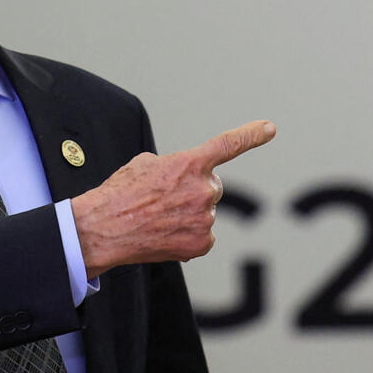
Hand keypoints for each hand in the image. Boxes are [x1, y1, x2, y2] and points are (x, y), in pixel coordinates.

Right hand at [71, 120, 275, 278]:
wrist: (103, 228)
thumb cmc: (120, 194)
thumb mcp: (145, 165)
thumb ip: (175, 166)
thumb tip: (185, 179)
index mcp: (189, 163)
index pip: (227, 145)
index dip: (250, 135)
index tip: (269, 128)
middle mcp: (203, 189)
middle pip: (212, 187)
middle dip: (195, 190)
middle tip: (166, 199)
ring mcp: (204, 218)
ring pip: (205, 213)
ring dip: (188, 215)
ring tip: (157, 218)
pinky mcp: (201, 243)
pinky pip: (203, 236)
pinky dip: (188, 236)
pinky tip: (165, 234)